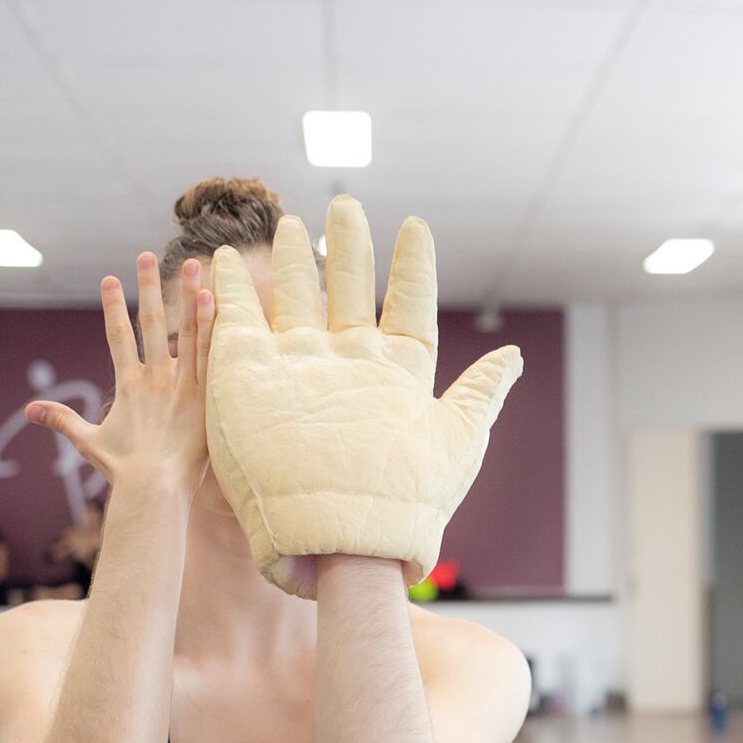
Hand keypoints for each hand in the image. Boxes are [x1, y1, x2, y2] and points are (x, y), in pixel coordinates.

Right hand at [27, 253, 216, 493]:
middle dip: (148, 287)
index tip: (110, 278)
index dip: (113, 306)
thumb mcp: (89, 441)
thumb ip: (62, 420)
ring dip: (189, 296)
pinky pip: (211, 356)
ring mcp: (182, 385)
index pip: (118, 335)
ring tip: (194, 265)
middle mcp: (154, 378)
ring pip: (187, 332)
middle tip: (147, 255)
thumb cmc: (123, 470)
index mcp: (128, 384)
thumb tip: (29, 410)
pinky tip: (216, 301)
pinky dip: (212, 328)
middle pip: (152, 323)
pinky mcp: (206, 397)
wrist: (153, 489)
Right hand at [207, 196, 521, 595]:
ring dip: (296, 260)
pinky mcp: (246, 377)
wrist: (337, 537)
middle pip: (350, 291)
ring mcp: (297, 368)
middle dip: (349, 248)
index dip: (412, 267)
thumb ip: (481, 393)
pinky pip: (236, 321)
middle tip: (346, 204)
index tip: (415, 225)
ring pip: (296, 299)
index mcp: (397, 374)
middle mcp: (347, 365)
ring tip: (296, 223)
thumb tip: (515, 354)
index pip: (409, 306)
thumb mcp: (457, 441)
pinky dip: (230, 289)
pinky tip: (227, 260)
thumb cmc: (406, 499)